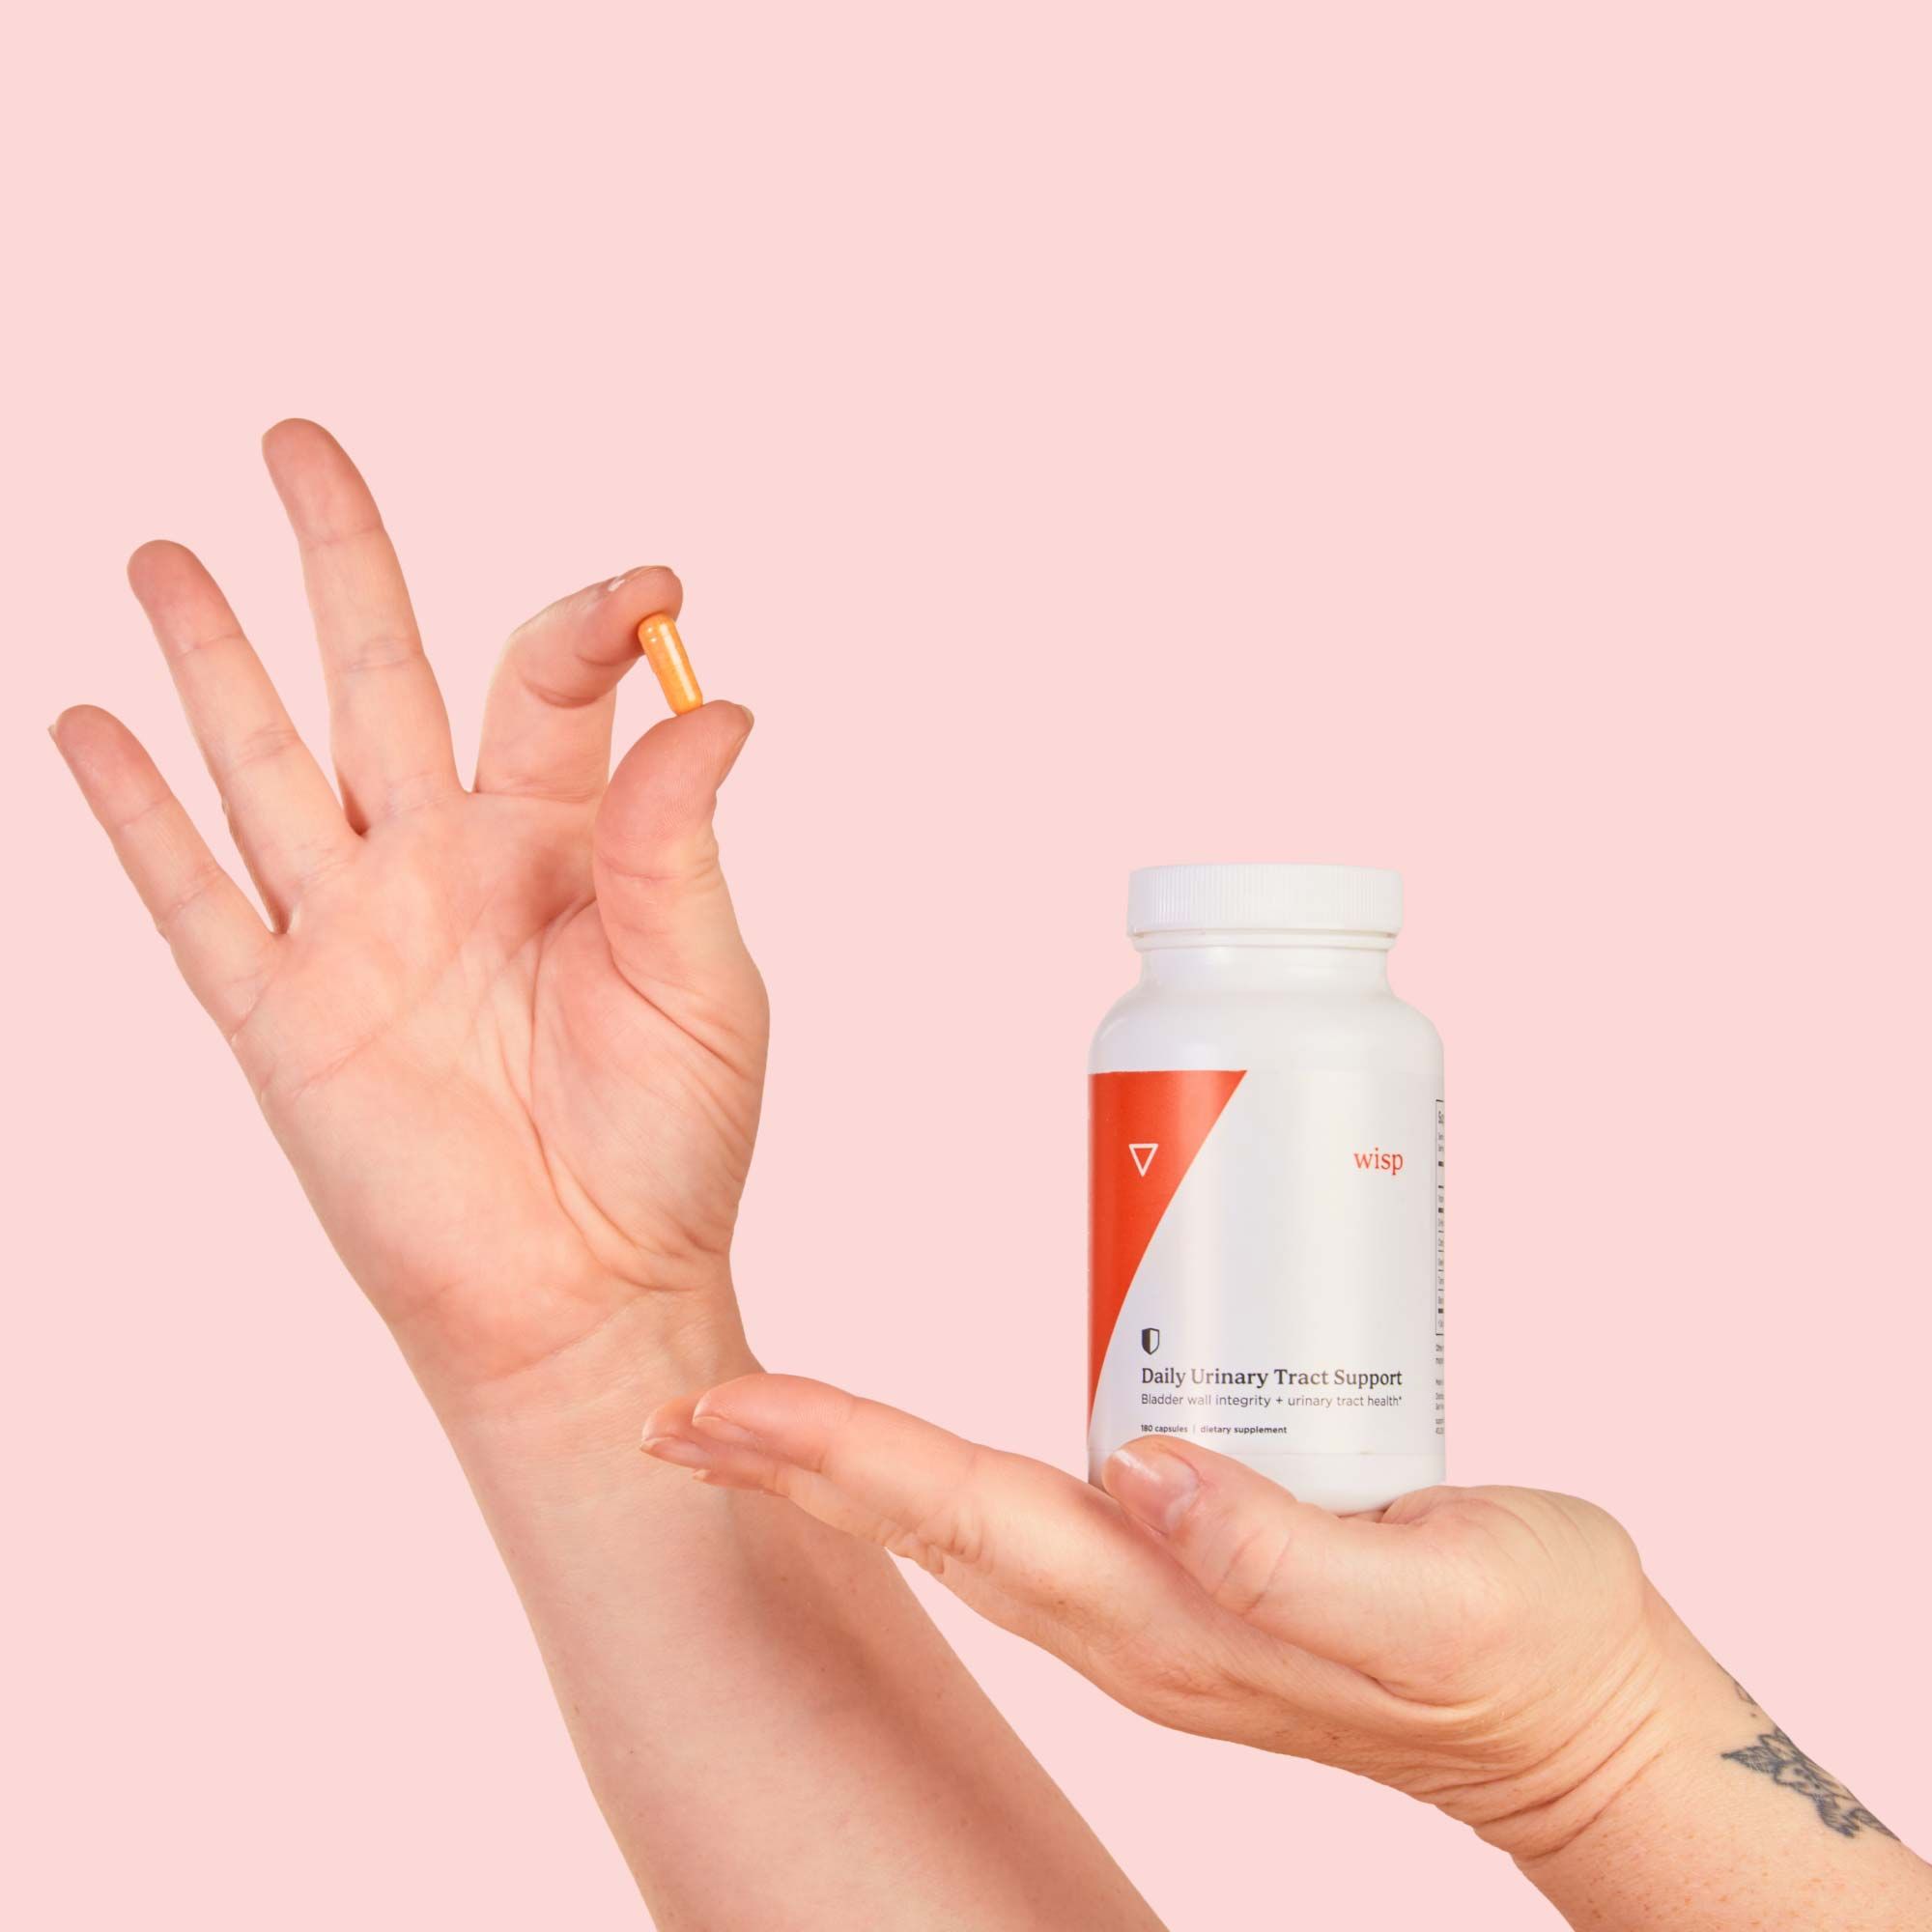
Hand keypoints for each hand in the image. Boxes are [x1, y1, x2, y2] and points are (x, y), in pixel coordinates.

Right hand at [54, 422, 763, 1404]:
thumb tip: (717, 698)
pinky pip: (194, 896)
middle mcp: (447, 862)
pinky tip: (89, 723)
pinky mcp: (282, 1014)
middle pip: (379, 674)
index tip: (653, 586)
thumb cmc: (668, 1143)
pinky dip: (135, 814)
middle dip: (341, 558)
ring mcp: (355, 932)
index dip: (593, 619)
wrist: (586, 1291)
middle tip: (298, 440)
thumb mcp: (702, 980)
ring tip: (168, 552)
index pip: (548, 682)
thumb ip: (676, 839)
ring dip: (213, 657)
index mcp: (563, 841)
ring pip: (267, 761)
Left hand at [642, 1376, 1716, 1860]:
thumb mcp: (1435, 1604)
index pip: (966, 1518)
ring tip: (763, 1419)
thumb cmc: (1528, 1655)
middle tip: (684, 1413)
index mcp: (1170, 1620)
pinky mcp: (1201, 1571)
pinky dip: (949, 1473)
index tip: (722, 1415)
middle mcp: (1137, 1619)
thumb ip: (1286, 1557)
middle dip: (801, 1467)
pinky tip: (924, 1444)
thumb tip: (1145, 1471)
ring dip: (857, 1470)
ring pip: (973, 1522)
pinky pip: (1046, 1511)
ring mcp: (1159, 1605)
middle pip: (934, 1524)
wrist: (1581, 1726)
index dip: (839, 1457)